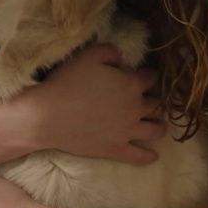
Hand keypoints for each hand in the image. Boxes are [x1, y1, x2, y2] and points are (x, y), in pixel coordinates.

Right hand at [19, 43, 164, 164]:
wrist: (48, 116)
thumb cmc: (67, 82)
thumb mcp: (88, 55)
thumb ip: (111, 52)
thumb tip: (122, 58)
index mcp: (131, 84)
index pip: (150, 78)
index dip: (149, 75)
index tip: (146, 75)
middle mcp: (135, 108)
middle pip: (156, 104)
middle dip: (155, 99)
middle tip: (150, 99)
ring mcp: (127, 131)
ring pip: (155, 130)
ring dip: (159, 125)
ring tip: (159, 125)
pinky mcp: (116, 149)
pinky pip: (139, 156)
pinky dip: (149, 156)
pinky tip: (154, 155)